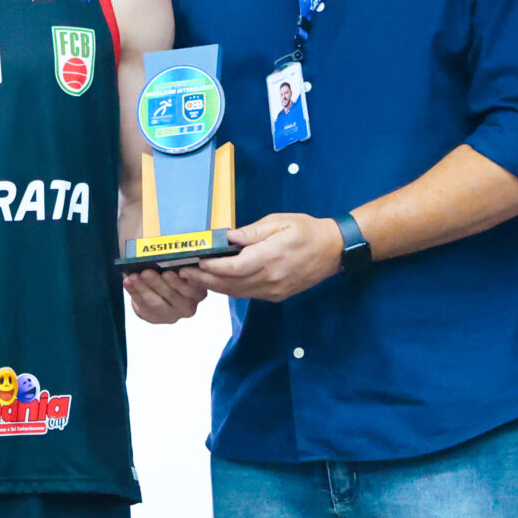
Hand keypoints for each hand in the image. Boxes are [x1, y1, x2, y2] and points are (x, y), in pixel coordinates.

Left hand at [124, 263, 210, 322]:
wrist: (163, 298)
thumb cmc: (174, 278)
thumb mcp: (182, 270)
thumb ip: (179, 264)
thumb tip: (168, 253)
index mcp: (199, 290)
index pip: (196, 286)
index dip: (190, 278)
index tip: (181, 270)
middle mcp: (189, 305)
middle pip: (174, 295)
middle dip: (159, 283)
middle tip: (147, 272)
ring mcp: (172, 314)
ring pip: (156, 302)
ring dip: (143, 288)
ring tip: (133, 277)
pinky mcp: (155, 318)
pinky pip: (142, 305)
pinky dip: (133, 292)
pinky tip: (127, 282)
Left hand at [197, 212, 344, 302]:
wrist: (333, 251)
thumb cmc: (307, 231)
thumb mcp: (280, 222)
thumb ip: (252, 232)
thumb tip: (228, 238)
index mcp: (271, 257)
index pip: (233, 268)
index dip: (211, 268)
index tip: (194, 262)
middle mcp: (271, 279)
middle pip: (230, 284)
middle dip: (205, 280)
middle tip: (184, 274)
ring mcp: (274, 290)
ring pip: (236, 292)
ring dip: (214, 287)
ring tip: (194, 278)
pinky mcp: (276, 295)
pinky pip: (247, 294)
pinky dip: (230, 289)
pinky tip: (218, 282)